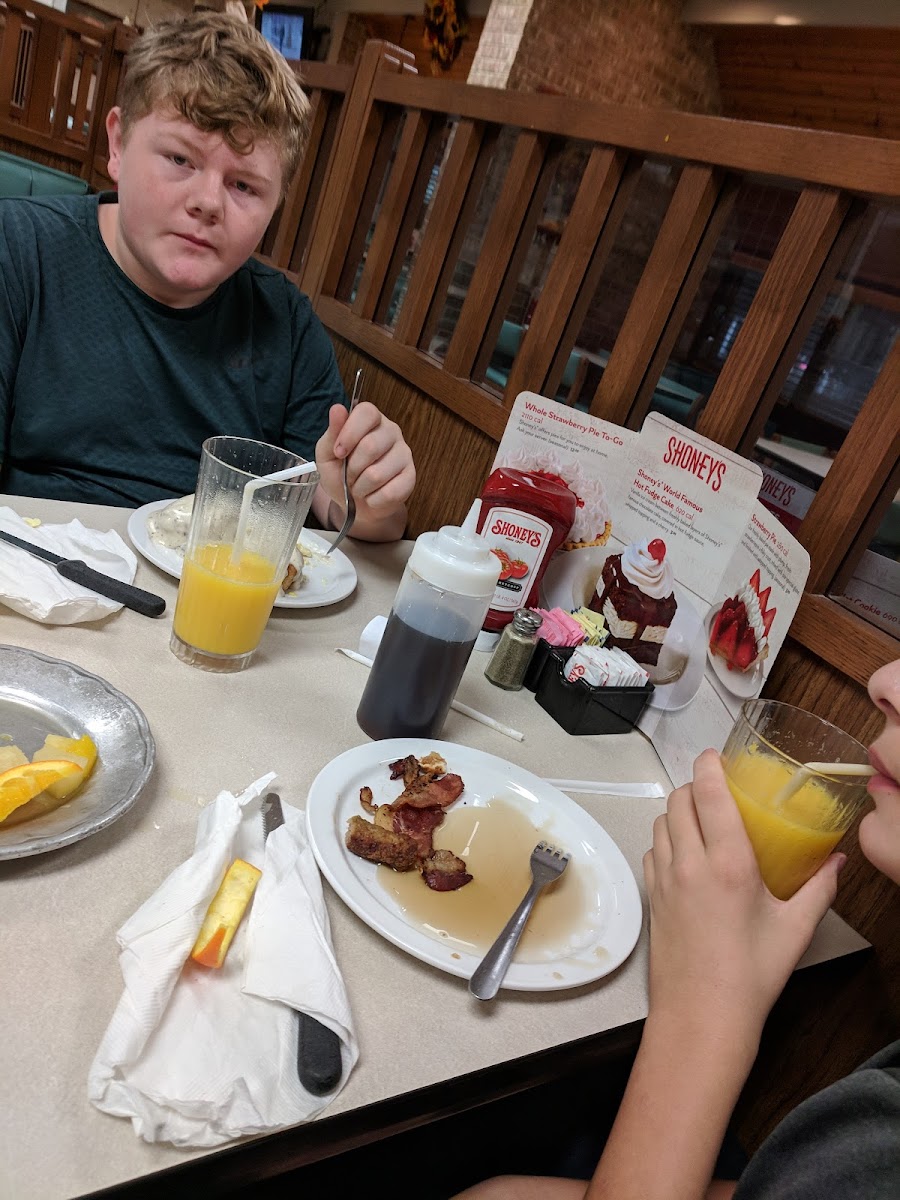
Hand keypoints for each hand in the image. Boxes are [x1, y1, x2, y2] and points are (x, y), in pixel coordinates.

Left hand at [314, 401, 414, 540]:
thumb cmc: (340, 475)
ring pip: (378, 474)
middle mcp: (392, 432)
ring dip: (361, 487)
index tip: (338, 452)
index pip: (367, 412)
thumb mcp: (327, 454)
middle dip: (352, 468)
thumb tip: (337, 408)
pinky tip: (372, 495)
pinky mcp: (411, 477)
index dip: (349, 433)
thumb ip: (332, 433)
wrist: (355, 505)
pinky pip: (389, 493)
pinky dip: (373, 499)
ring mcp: (404, 454)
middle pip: (371, 446)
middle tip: (349, 475)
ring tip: (360, 486)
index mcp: (371, 420)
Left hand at [643, 749, 844, 1049]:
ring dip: (677, 813)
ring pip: (660, 824)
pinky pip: (652, 852)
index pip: (708, 794)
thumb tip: (836, 862)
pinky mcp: (651, 898)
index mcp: (727, 864)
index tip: (715, 756)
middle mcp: (689, 864)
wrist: (701, 1018)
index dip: (708, 766)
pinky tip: (684, 855)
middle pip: (678, 800)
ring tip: (700, 820)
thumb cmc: (751, 976)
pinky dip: (665, 842)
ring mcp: (664, 880)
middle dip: (693, 787)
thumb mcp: (795, 929)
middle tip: (713, 790)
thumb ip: (819, 888)